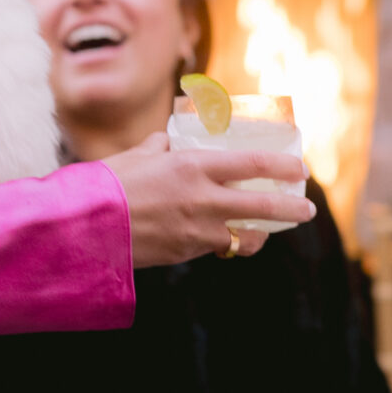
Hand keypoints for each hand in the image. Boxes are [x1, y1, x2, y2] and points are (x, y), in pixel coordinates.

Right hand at [104, 132, 314, 267]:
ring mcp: (196, 230)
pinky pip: (216, 248)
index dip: (282, 167)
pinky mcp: (185, 252)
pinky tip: (227, 239)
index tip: (300, 169)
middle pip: (262, 206)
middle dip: (291, 209)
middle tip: (307, 210)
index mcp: (192, 166)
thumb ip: (161, 147)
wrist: (84, 226)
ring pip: (245, 237)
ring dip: (261, 235)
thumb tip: (169, 140)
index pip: (252, 164)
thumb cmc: (107, 184)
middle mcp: (201, 198)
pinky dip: (225, 243)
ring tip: (268, 231)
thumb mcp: (138, 156)